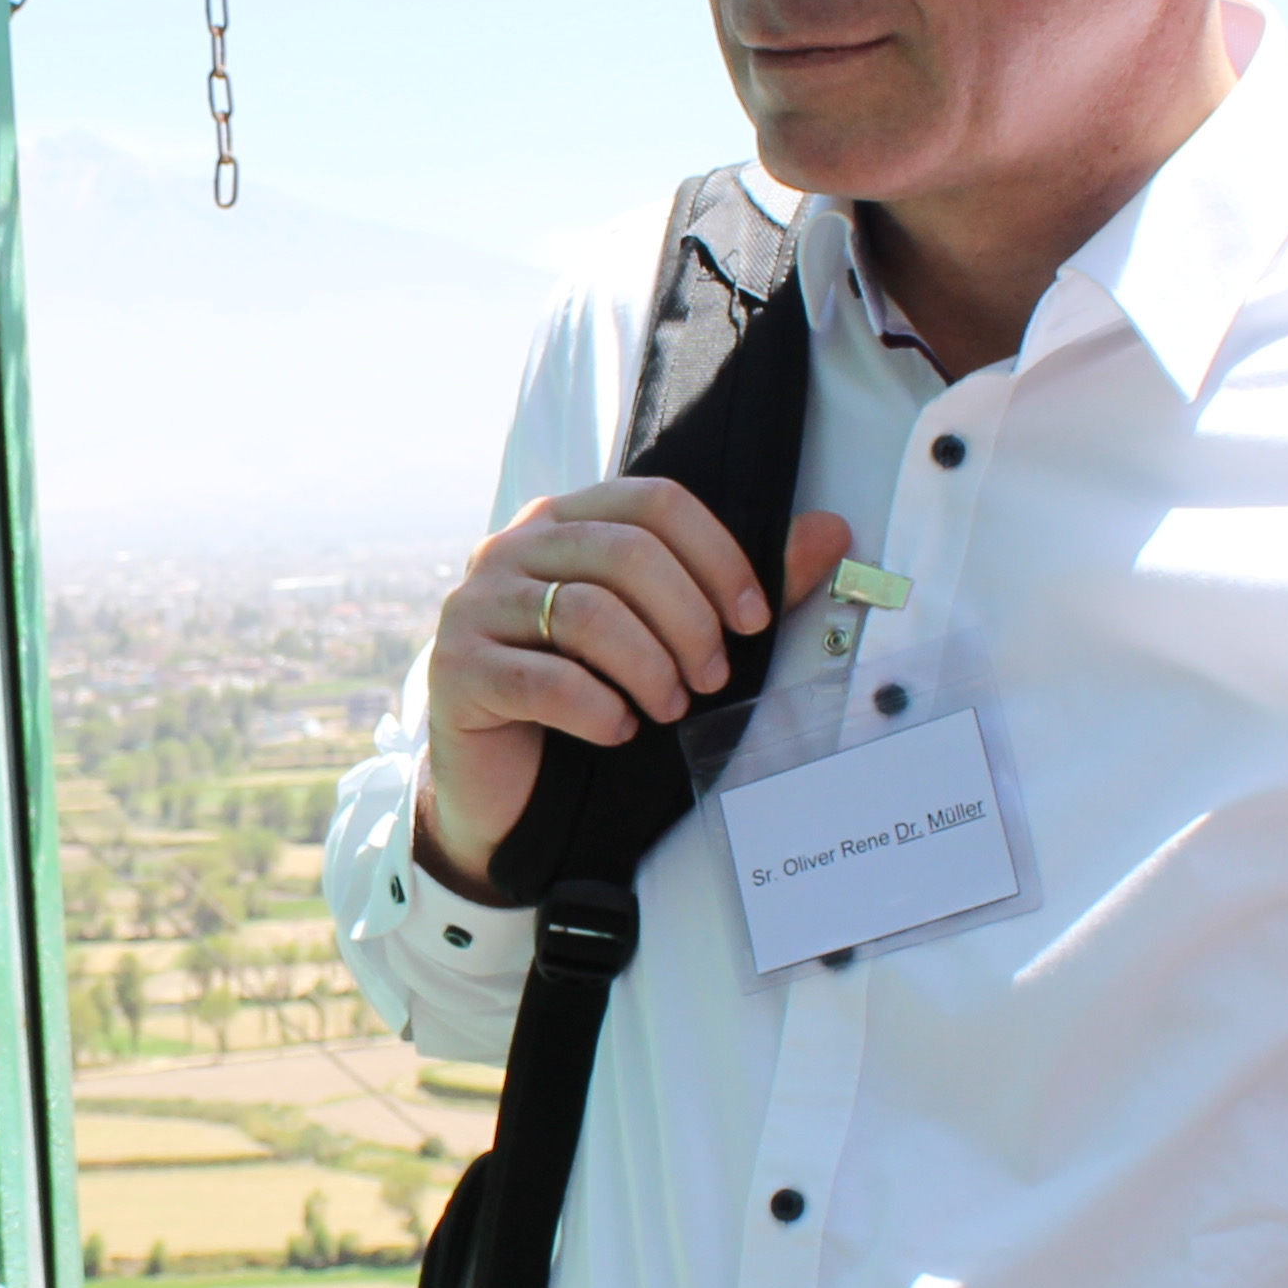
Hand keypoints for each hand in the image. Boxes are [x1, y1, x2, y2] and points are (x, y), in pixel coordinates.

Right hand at [417, 488, 856, 897]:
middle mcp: (512, 548)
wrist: (506, 785)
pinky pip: (544, 680)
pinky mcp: (456, 670)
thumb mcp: (665, 637)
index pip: (655, 502)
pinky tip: (620, 730)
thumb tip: (832, 533)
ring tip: (673, 708)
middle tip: (716, 677)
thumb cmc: (591, 696)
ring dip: (650, 667)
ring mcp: (476, 605)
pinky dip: (599, 709)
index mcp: (565, 520)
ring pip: (586, 612)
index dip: (718, 554)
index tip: (754, 619)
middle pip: (625, 553)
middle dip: (689, 621)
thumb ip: (736, 585)